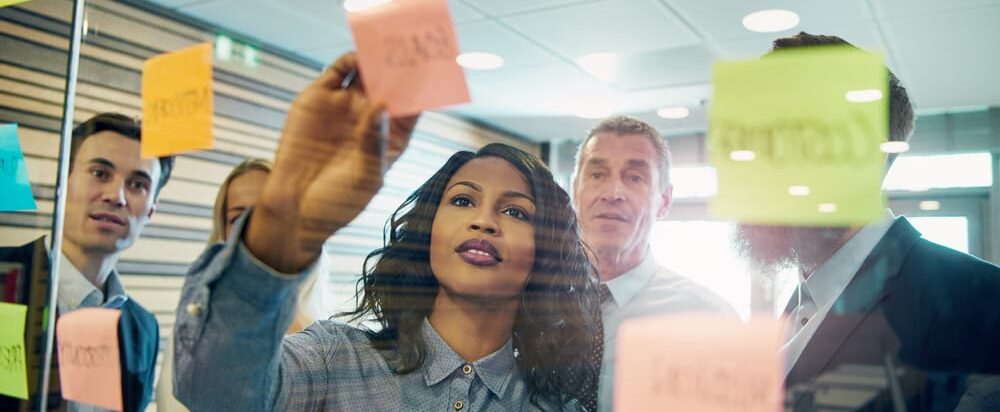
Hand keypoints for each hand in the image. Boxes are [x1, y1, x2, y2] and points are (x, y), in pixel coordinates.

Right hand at [246, 53, 418, 272]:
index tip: (432, 76)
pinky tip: (359, 58)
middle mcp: (370, 119)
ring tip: (386, 50)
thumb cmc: (340, 201)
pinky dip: (349, 61)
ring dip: (376, 60)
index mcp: (392, 138)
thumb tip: (381, 105)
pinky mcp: (319, 99)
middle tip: (410, 53)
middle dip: (401, 69)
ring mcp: (345, 107)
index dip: (423, 91)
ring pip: (366, 74)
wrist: (296, 208)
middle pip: (391, 85)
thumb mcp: (367, 176)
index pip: (413, 108)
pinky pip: (337, 72)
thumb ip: (375, 141)